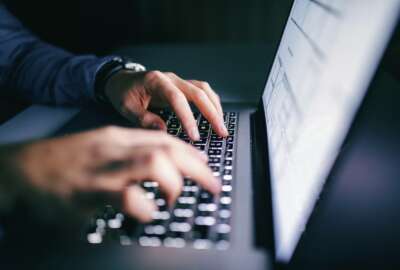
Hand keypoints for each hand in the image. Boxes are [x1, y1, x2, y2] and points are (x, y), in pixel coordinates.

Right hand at [7, 127, 219, 222]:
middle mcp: (115, 148)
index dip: (191, 153)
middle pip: (167, 149)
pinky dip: (145, 207)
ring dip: (174, 183)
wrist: (24, 168)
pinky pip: (128, 197)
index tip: (205, 165)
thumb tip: (163, 162)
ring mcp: (104, 168)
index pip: (165, 139)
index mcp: (118, 138)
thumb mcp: (100, 147)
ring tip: (175, 198)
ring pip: (153, 163)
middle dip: (197, 167)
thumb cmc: (64, 161)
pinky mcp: (91, 191)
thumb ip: (130, 151)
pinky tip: (147, 212)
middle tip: (212, 184)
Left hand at [104, 70, 228, 140]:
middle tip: (220, 132)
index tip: (194, 136)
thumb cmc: (122, 93)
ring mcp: (178, 81)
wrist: (120, 80)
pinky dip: (211, 103)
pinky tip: (215, 116)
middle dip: (212, 113)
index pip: (177, 99)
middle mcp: (171, 78)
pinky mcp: (181, 86)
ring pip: (204, 90)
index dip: (188, 117)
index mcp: (156, 81)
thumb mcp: (126, 107)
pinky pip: (201, 92)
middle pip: (198, 92)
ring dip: (215, 108)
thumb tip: (163, 130)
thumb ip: (144, 119)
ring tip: (222, 126)